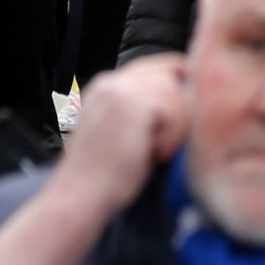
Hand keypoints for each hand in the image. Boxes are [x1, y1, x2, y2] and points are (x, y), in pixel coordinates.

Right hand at [55, 56, 191, 217]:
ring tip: (154, 150)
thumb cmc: (104, 174)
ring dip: (175, 126)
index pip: (158, 66)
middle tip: (161, 142)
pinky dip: (172, 136)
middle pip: (172, 74)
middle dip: (178, 107)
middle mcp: (112, 81)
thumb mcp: (120, 129)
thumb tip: (185, 93)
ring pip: (176, 93)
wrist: (79, 198)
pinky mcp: (135, 104)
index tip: (179, 116)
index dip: (177, 88)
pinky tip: (153, 153)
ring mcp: (122, 89)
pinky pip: (176, 110)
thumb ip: (142, 105)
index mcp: (106, 86)